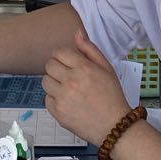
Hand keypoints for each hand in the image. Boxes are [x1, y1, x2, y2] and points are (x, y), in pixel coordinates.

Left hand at [41, 29, 131, 145]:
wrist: (115, 126)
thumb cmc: (112, 95)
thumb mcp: (106, 68)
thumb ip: (90, 49)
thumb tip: (77, 33)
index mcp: (83, 67)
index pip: (58, 52)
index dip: (62, 57)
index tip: (68, 63)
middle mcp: (70, 81)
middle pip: (49, 65)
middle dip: (56, 68)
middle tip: (67, 76)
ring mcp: (62, 97)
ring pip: (45, 81)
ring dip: (54, 83)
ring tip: (67, 90)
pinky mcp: (58, 112)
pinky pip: (47, 99)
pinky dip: (54, 100)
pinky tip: (68, 102)